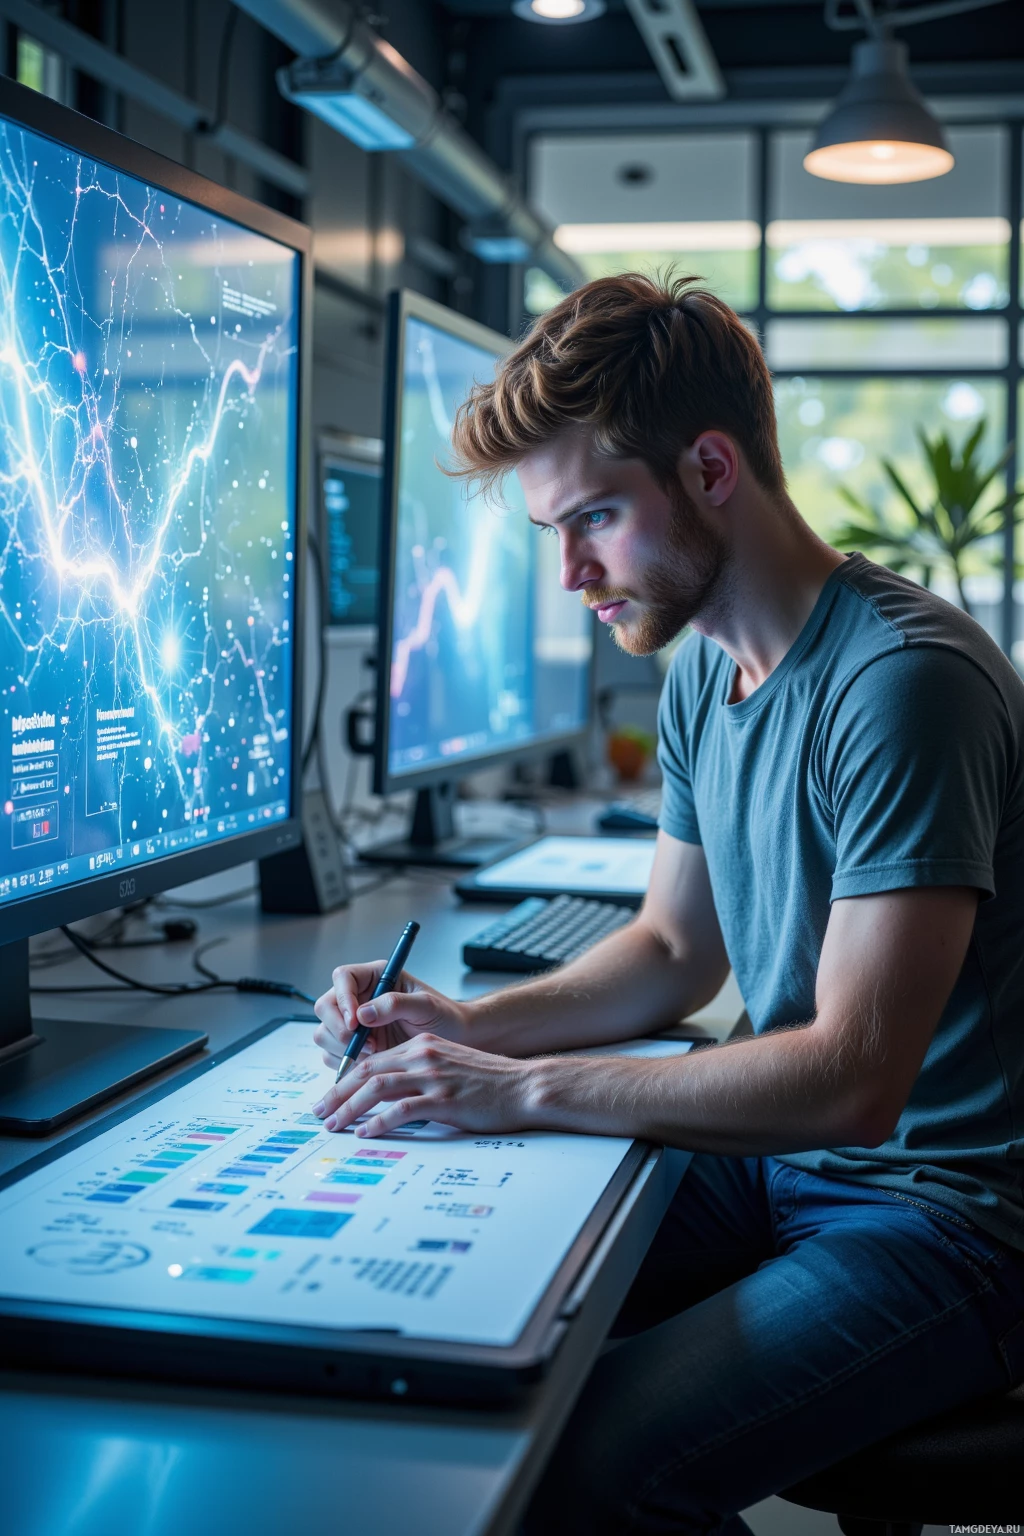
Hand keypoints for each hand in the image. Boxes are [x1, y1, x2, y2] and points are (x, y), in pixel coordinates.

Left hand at [312, 1033, 537, 1137]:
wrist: (524, 1087)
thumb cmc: (489, 1082)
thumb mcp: (448, 1067)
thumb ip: (417, 1074)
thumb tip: (385, 1098)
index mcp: (422, 1047)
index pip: (372, 1060)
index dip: (345, 1080)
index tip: (330, 1098)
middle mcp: (423, 1056)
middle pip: (367, 1071)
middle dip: (338, 1094)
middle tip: (320, 1113)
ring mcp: (433, 1077)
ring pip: (377, 1088)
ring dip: (350, 1107)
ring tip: (334, 1125)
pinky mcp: (444, 1099)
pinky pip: (402, 1110)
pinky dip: (379, 1122)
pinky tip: (366, 1133)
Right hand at [313, 960, 469, 1070]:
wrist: (454, 1042)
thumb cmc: (445, 1017)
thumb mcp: (426, 1006)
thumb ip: (395, 1004)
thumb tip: (362, 1013)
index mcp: (375, 978)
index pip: (343, 978)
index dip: (343, 998)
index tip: (356, 1021)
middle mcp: (359, 998)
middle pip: (325, 1007)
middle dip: (340, 1029)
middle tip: (368, 1046)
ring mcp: (353, 1025)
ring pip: (325, 1033)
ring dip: (344, 1049)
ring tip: (377, 1054)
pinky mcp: (354, 1048)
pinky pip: (332, 1056)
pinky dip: (346, 1064)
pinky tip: (373, 1064)